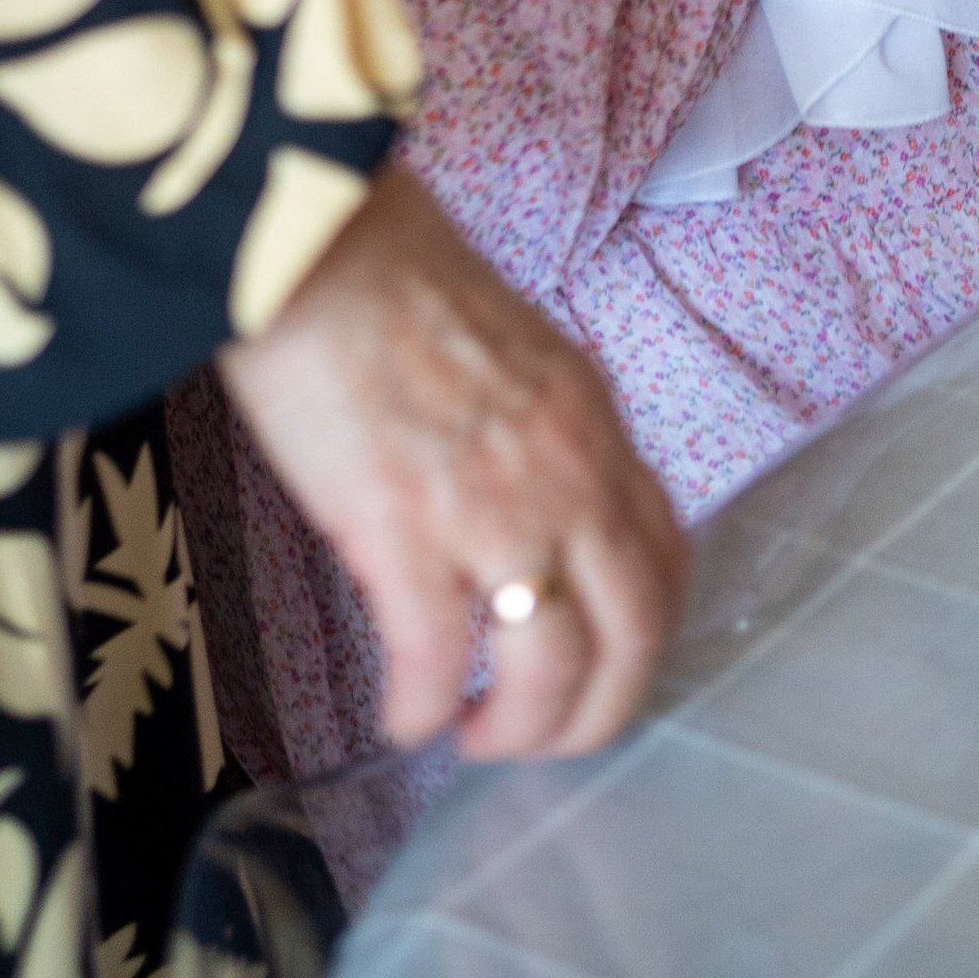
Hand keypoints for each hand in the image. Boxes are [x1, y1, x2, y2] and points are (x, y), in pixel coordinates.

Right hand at [219, 160, 685, 761]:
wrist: (313, 238)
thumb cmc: (388, 272)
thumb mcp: (513, 347)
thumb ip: (539, 430)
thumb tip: (524, 501)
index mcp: (590, 419)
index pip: (665, 557)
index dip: (643, 635)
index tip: (602, 666)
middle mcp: (565, 470)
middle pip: (632, 633)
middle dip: (596, 713)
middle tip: (544, 739)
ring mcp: (491, 506)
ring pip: (549, 666)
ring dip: (519, 729)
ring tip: (473, 737)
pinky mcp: (404, 531)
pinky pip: (435, 663)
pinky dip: (423, 711)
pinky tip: (402, 718)